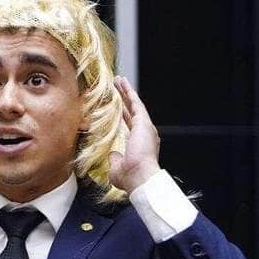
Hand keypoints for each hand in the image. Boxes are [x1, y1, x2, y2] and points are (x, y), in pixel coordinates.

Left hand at [109, 76, 160, 192]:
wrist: (140, 177)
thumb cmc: (130, 177)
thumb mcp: (117, 168)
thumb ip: (115, 159)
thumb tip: (113, 153)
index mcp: (138, 145)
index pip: (128, 126)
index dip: (122, 116)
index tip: (117, 108)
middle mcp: (144, 135)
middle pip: (131, 112)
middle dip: (124, 100)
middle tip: (118, 88)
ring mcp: (145, 128)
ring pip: (134, 105)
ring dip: (126, 92)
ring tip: (119, 80)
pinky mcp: (144, 122)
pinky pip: (136, 104)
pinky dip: (129, 92)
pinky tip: (123, 83)